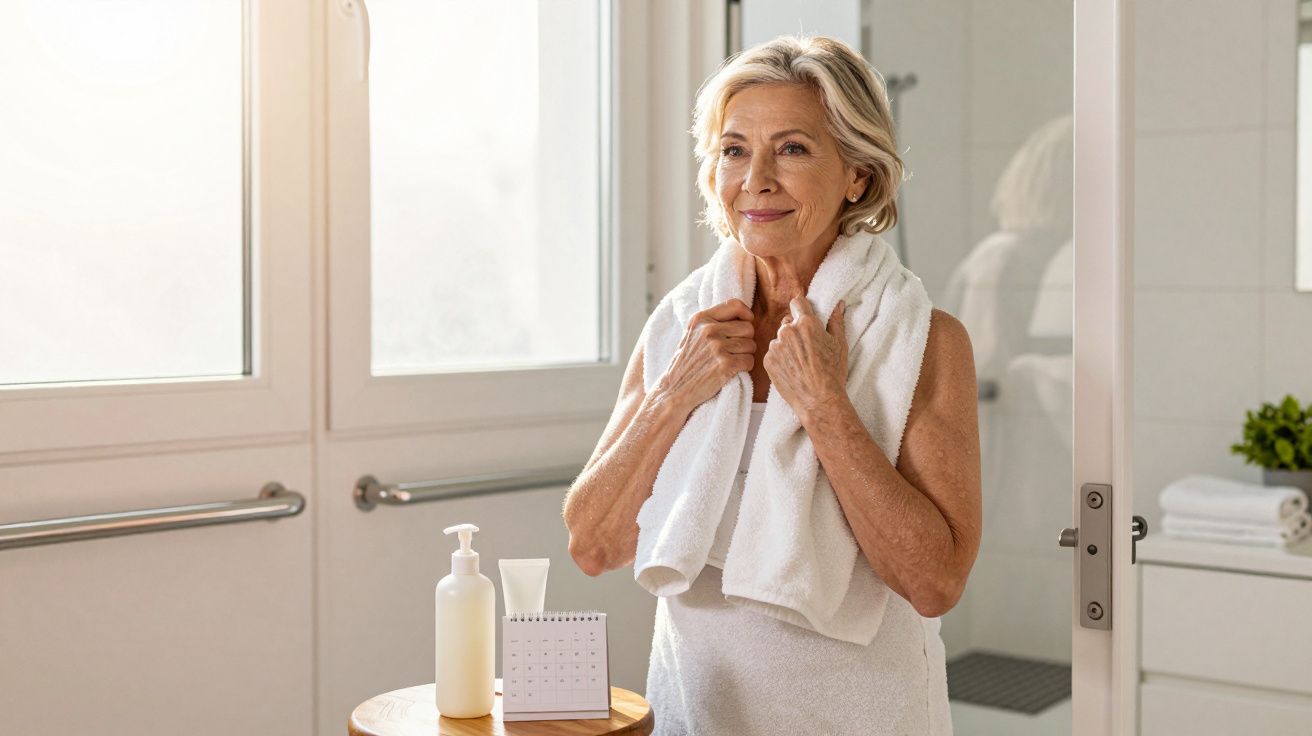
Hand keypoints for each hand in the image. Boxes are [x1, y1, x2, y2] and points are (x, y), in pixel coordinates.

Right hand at [652, 298, 755, 411]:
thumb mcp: (692, 334)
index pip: (735, 305)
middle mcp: (708, 330)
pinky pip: (749, 361)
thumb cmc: (687, 363)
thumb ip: (712, 322)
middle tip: (733, 350)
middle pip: (748, 328)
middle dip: (746, 340)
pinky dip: (744, 368)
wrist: (675, 389)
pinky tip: (731, 371)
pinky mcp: (725, 364)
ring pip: (751, 345)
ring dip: (745, 355)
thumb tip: (745, 315)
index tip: (745, 324)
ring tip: (729, 361)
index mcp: (700, 319)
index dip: (746, 315)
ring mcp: (717, 347)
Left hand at [763, 296, 848, 417]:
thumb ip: (836, 321)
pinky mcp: (767, 361)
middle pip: (788, 322)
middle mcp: (787, 331)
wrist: (819, 401)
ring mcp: (775, 346)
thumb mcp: (840, 345)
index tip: (805, 317)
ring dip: (787, 346)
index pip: (797, 302)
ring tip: (800, 362)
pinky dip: (780, 359)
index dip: (802, 309)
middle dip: (796, 330)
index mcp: (806, 323)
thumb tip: (838, 304)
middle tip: (807, 347)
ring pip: (779, 339)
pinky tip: (792, 370)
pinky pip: (773, 353)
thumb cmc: (832, 373)